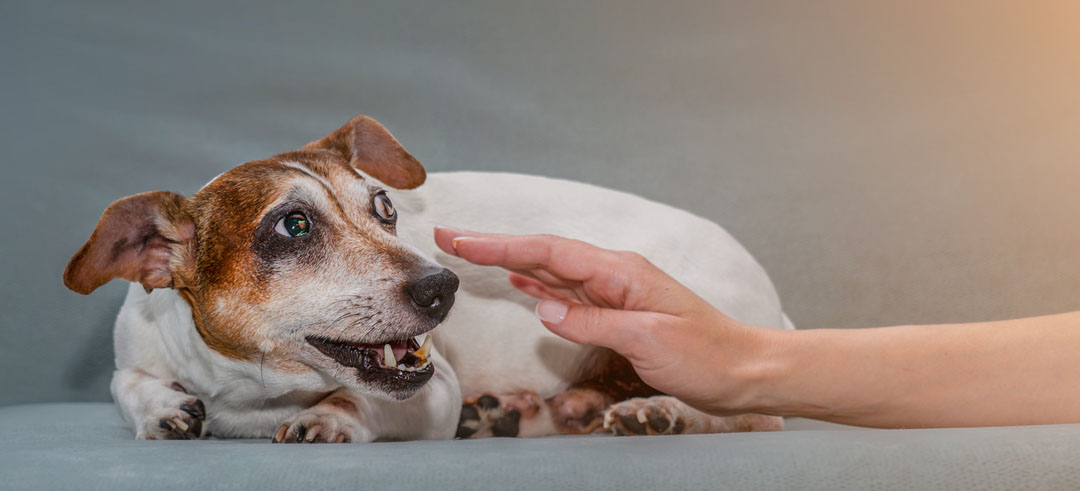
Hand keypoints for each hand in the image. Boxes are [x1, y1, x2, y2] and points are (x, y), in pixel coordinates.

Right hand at [434, 227, 774, 414]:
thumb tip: (544, 309)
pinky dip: (539, 285)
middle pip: (544, 253)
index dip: (502, 245)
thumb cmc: (706, 355)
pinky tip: (521, 283)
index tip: (463, 239)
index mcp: (621, 272)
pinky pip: (568, 293)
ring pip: (551, 270)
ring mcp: (614, 292)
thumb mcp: (649, 340)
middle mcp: (614, 275)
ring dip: (510, 261)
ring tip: (470, 252)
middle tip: (449, 236)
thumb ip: (594, 322)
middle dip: (495, 245)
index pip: (550, 252)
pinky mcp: (616, 312)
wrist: (743, 370)